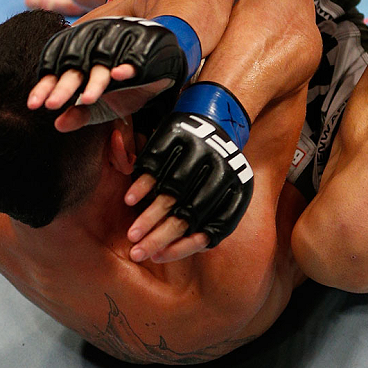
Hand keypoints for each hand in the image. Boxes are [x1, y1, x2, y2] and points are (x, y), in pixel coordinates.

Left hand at [28, 16, 197, 126]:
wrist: (160, 63)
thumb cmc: (127, 86)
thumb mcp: (102, 106)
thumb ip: (80, 114)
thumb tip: (58, 125)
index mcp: (81, 64)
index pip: (57, 72)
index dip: (46, 86)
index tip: (34, 104)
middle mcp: (95, 54)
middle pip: (75, 69)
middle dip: (64, 87)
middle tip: (52, 104)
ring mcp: (117, 52)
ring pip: (102, 66)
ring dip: (95, 81)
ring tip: (87, 98)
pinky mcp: (141, 51)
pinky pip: (133, 59)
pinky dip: (126, 66)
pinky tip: (119, 75)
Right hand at [126, 84, 253, 259]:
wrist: (218, 110)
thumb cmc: (215, 163)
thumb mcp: (224, 189)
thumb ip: (207, 218)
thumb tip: (177, 251)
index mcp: (237, 187)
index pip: (211, 227)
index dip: (183, 245)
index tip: (160, 257)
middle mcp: (220, 169)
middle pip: (187, 213)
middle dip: (160, 236)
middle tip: (138, 254)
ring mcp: (199, 151)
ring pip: (171, 192)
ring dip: (149, 216)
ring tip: (132, 235)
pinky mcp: (180, 135)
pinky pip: (158, 165)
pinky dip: (143, 184)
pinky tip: (130, 201)